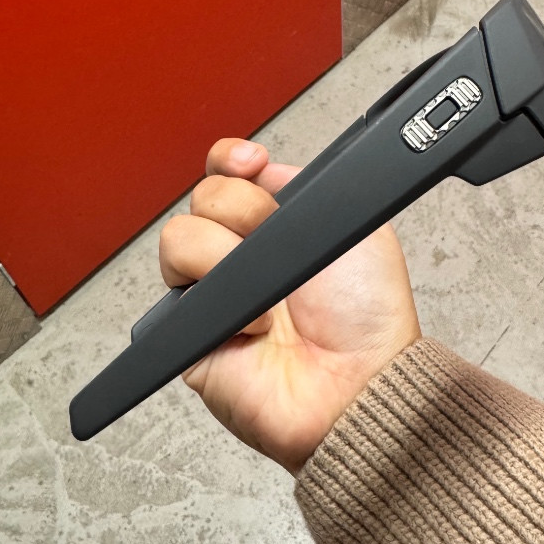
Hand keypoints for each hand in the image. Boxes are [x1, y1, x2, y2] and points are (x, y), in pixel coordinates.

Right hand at [159, 139, 420, 474]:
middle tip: (275, 240)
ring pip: (180, 235)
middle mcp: (240, 254)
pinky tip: (253, 322)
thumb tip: (266, 169)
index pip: (229, 173)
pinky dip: (217, 300)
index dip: (231, 160)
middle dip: (243, 208)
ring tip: (268, 294)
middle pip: (205, 196)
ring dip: (226, 256)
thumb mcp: (360, 229)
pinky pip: (175, 291)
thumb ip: (312, 189)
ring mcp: (213, 290)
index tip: (251, 163)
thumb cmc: (368, 320)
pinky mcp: (190, 330)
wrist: (357, 383)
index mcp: (277, 225)